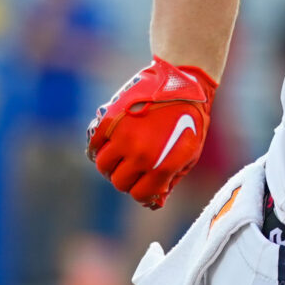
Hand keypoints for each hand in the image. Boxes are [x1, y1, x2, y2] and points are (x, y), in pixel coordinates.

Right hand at [87, 57, 218, 208]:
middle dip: (125, 179)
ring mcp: (124, 137)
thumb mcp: (189, 155)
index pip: (138, 195)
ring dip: (110, 165)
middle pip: (119, 182)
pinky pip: (94, 145)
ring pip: (103, 166)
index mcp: (162, 166)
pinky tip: (108, 145)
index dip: (141, 192)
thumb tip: (154, 201)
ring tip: (119, 157)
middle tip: (132, 169)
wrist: (183, 83)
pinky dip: (97, 148)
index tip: (143, 184)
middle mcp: (141, 155)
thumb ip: (170, 180)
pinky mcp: (111, 120)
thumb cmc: (191, 121)